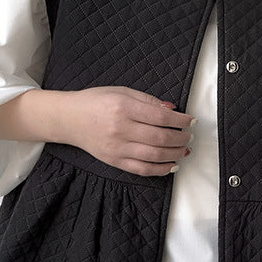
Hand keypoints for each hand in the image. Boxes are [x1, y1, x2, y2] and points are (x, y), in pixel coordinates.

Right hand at [59, 86, 195, 176]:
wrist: (69, 119)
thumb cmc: (96, 102)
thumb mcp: (122, 91)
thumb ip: (148, 100)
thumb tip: (172, 110)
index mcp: (124, 107)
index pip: (161, 117)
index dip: (180, 121)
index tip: (191, 121)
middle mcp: (121, 129)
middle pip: (160, 138)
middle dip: (181, 138)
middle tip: (189, 136)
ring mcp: (118, 148)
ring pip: (154, 156)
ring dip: (175, 154)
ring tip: (185, 150)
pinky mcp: (115, 161)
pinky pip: (142, 170)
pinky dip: (161, 170)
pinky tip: (172, 165)